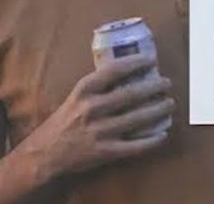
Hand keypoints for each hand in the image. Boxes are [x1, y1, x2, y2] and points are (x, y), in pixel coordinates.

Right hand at [24, 53, 173, 179]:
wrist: (44, 153)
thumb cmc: (64, 121)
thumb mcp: (76, 97)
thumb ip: (99, 86)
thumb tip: (130, 72)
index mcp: (83, 90)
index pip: (114, 70)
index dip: (136, 62)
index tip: (151, 59)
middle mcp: (92, 108)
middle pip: (131, 94)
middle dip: (154, 87)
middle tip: (167, 83)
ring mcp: (100, 131)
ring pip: (138, 118)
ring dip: (158, 110)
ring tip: (169, 104)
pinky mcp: (105, 152)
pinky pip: (136, 145)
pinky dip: (152, 139)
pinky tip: (163, 133)